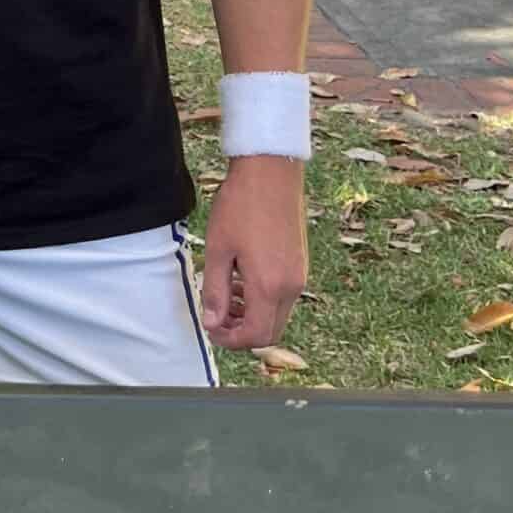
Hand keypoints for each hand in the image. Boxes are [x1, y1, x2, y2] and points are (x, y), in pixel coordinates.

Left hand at [199, 157, 308, 349]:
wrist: (271, 172)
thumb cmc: (240, 206)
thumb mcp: (218, 250)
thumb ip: (214, 291)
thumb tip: (211, 322)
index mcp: (270, 286)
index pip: (256, 336)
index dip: (231, 341)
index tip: (212, 329)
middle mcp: (292, 286)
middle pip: (271, 331)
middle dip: (242, 332)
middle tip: (216, 317)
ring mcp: (300, 275)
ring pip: (278, 314)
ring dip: (252, 315)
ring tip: (225, 294)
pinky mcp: (300, 263)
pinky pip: (283, 296)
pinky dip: (263, 299)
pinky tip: (241, 279)